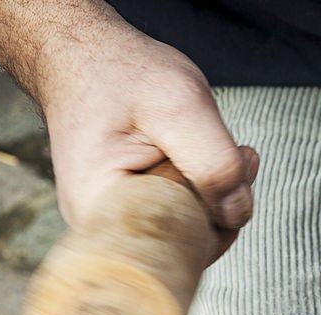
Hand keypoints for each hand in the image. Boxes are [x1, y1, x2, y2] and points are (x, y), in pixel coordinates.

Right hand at [38, 19, 257, 261]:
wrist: (82, 57)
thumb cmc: (119, 74)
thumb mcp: (178, 107)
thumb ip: (215, 164)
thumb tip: (238, 214)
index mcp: (102, 212)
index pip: (180, 251)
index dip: (219, 220)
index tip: (231, 168)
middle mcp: (105, 228)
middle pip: (189, 245)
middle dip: (223, 203)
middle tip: (238, 153)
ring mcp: (120, 223)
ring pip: (191, 230)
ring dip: (217, 193)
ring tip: (220, 146)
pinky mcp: (135, 212)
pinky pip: (183, 216)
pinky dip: (204, 189)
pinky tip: (208, 156)